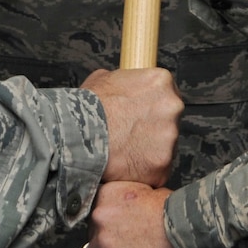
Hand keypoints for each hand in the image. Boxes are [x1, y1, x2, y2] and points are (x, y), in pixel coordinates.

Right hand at [81, 67, 181, 186]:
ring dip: (149, 149)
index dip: (152, 105)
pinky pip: (157, 169)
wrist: (75, 134)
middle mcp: (172, 107)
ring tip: (124, 149)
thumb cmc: (87, 107)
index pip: (167, 93)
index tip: (141, 113)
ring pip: (165, 146)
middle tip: (130, 133)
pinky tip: (126, 164)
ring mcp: (170, 138)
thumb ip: (125, 81)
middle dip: (154, 127)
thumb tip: (124, 87)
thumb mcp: (104, 78)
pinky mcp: (162, 165)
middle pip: (170, 120)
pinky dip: (144, 169)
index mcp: (161, 81)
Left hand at [84, 182, 188, 247]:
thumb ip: (128, 200)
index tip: (113, 232)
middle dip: (108, 242)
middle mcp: (101, 216)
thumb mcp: (149, 191)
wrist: (189, 229)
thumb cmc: (177, 212)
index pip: (94, 213)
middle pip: (93, 234)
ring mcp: (105, 242)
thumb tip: (125, 213)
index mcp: (108, 194)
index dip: (106, 225)